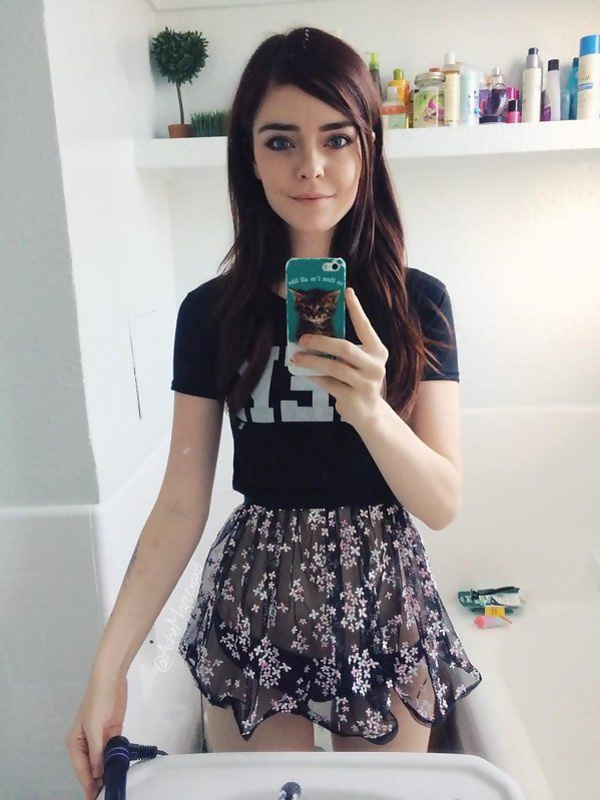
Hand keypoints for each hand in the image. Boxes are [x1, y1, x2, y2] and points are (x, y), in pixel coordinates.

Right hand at [65, 672, 127, 799]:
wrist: (111, 679)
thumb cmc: (98, 701)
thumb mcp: (94, 726)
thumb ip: (96, 750)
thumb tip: (97, 772)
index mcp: (75, 742)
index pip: (81, 769)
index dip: (88, 784)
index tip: (95, 798)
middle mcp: (86, 744)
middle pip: (91, 768)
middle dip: (97, 781)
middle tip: (107, 794)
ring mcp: (99, 739)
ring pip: (102, 761)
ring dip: (106, 772)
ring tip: (113, 786)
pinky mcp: (112, 733)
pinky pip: (112, 751)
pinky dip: (115, 760)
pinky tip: (120, 770)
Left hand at [291, 287, 388, 428]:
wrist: (369, 414)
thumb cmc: (359, 380)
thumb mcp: (359, 362)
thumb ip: (345, 348)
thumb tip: (315, 332)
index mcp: (378, 351)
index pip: (366, 327)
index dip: (357, 309)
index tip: (347, 291)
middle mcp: (375, 366)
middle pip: (345, 348)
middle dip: (321, 341)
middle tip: (302, 337)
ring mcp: (366, 384)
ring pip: (333, 367)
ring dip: (312, 361)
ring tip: (296, 357)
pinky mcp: (353, 398)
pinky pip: (328, 383)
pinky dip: (314, 376)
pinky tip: (303, 371)